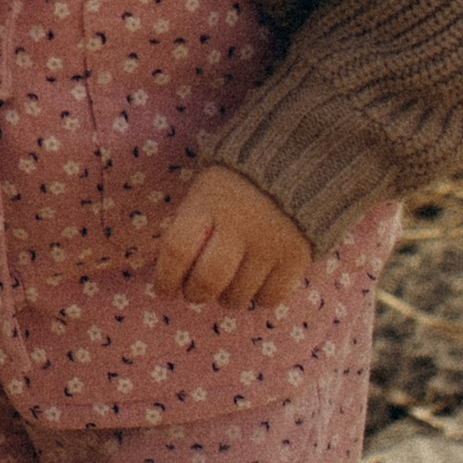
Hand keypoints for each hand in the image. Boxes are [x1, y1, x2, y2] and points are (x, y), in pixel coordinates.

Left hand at [152, 164, 315, 311]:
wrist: (298, 163)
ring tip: (226, 286)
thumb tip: (171, 272)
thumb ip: (190, 226)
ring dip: (226, 298)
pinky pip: (270, 297)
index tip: (164, 290)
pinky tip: (254, 285)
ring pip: (237, 295)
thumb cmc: (237, 184)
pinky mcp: (297, 257)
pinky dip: (258, 298)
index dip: (165, 278)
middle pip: (208, 280)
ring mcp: (270, 242)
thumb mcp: (206, 191)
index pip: (177, 250)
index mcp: (208, 202)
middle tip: (195, 292)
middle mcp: (239, 223)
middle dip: (195, 294)